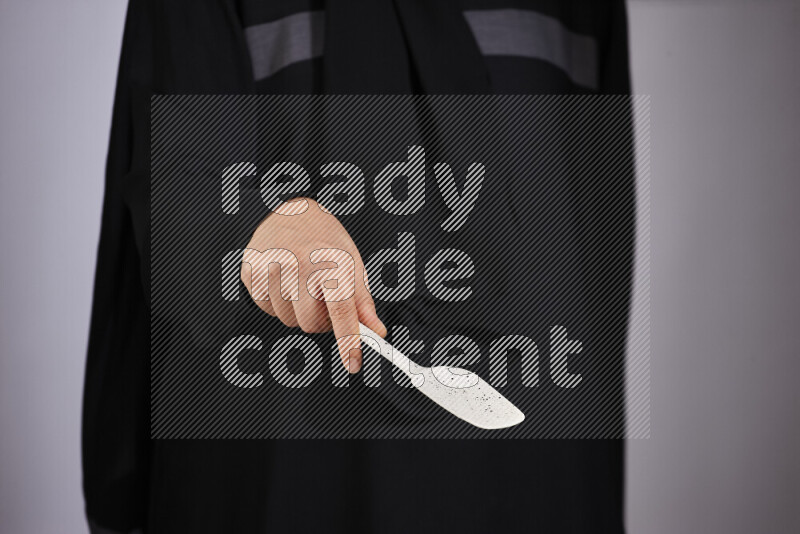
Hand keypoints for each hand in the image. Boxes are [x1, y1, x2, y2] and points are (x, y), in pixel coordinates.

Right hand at [240, 198, 385, 372]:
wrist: (286, 211)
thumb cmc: (323, 238)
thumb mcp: (351, 262)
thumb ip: (362, 300)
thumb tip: (376, 331)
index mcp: (330, 261)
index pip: (342, 311)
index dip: (348, 341)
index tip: (353, 363)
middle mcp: (300, 265)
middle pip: (312, 324)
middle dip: (321, 320)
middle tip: (324, 299)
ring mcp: (272, 269)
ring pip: (289, 320)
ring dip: (299, 311)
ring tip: (302, 284)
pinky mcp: (252, 273)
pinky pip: (268, 310)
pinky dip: (279, 304)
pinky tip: (284, 281)